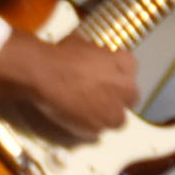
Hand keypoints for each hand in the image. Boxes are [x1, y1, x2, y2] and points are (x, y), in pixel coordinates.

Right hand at [0, 31, 138, 140]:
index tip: (103, 79)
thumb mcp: (84, 44)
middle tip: (95, 96)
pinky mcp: (98, 128)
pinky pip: (97, 130)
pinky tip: (74, 118)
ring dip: (104, 116)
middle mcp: (127, 88)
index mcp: (126, 64)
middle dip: (114, 98)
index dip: (114, 77)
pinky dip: (87, 126)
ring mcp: (113, 110)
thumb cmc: (61, 55)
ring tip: (86, 111)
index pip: (129, 73)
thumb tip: (90, 59)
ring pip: (116, 119)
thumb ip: (95, 56)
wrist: (44, 73)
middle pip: (128, 98)